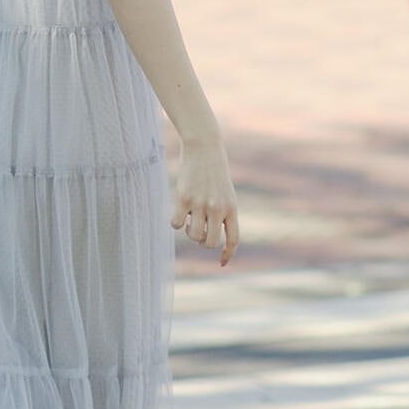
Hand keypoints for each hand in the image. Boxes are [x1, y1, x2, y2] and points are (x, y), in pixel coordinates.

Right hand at [171, 138, 238, 266]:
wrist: (204, 146)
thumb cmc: (214, 169)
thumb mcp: (224, 192)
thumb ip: (220, 212)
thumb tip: (204, 234)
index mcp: (231, 208)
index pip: (233, 239)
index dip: (227, 254)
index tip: (221, 263)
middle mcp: (217, 209)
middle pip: (210, 242)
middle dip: (202, 241)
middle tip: (198, 228)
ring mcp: (200, 204)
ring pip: (193, 235)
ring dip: (189, 231)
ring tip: (189, 218)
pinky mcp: (183, 198)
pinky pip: (176, 224)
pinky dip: (175, 222)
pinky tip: (178, 210)